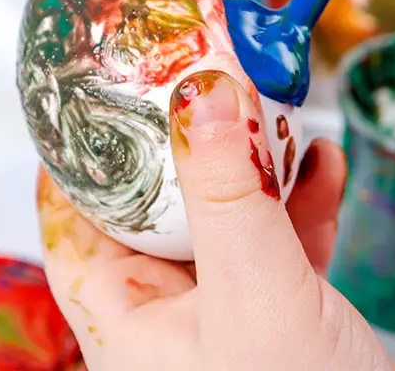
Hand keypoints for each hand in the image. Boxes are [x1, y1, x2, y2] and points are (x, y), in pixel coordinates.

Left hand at [37, 70, 394, 370]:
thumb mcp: (253, 294)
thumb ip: (228, 193)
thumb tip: (202, 94)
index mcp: (124, 316)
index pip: (71, 219)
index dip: (75, 153)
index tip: (93, 90)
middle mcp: (167, 311)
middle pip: (155, 202)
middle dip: (184, 140)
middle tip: (200, 77)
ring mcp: (226, 307)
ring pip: (223, 211)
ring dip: (253, 161)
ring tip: (274, 110)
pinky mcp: (279, 308)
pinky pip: (278, 236)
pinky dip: (300, 196)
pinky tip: (323, 165)